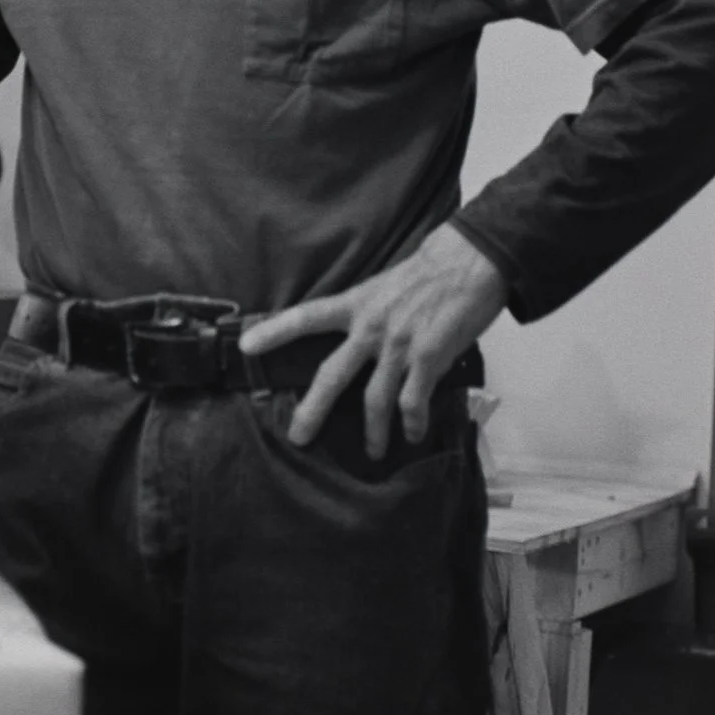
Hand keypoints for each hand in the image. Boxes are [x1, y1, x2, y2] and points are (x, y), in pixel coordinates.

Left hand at [237, 225, 508, 459]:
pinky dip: (413, 423)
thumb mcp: (383, 286)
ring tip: (372, 451)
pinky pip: (413, 401)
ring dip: (373, 432)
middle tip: (298, 437)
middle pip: (332, 374)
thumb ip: (365, 313)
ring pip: (374, 400)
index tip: (245, 346)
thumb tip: (355, 340)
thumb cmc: (427, 273)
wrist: (468, 263)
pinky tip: (413, 434)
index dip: (274, 331)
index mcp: (356, 304)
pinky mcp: (429, 358)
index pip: (306, 316)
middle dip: (313, 410)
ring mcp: (399, 345)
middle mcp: (370, 327)